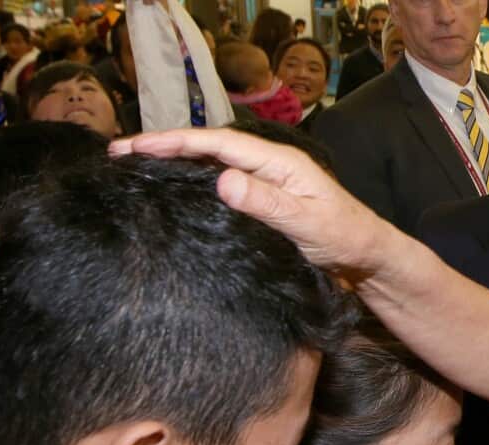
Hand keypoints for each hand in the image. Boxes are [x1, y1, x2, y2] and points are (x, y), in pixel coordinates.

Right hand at [108, 130, 392, 282]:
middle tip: (118, 155)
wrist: (369, 258)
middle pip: (207, 149)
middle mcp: (269, 167)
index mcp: (278, 162)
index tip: (135, 147)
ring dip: (173, 164)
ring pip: (211, 165)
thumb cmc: (346, 239)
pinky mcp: (263, 203)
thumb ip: (267, 204)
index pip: (217, 144)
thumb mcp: (307, 223)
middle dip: (163, 148)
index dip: (174, 142)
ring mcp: (265, 183)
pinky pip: (221, 186)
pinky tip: (171, 192)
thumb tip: (222, 179)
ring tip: (132, 169)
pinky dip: (192, 183)